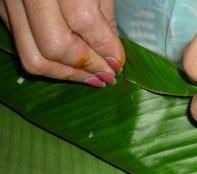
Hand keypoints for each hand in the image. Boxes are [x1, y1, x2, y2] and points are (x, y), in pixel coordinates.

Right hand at [0, 0, 124, 86]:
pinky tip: (73, 66)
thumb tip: (112, 56)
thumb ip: (104, 17)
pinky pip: (25, 49)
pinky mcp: (2, 10)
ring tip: (93, 77)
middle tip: (107, 75)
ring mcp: (7, 0)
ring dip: (68, 74)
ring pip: (33, 57)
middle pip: (53, 46)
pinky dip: (53, 64)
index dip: (104, 48)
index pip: (82, 20)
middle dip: (86, 68)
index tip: (119, 64)